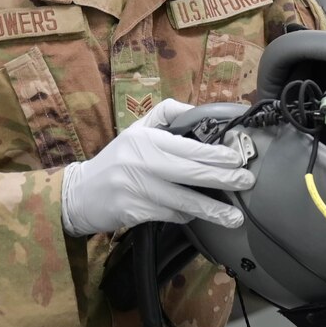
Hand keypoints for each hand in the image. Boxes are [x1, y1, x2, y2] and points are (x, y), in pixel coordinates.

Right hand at [59, 99, 253, 235]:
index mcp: (144, 139)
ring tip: (234, 217)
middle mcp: (140, 162)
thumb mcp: (136, 131)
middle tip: (246, 182)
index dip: (214, 154)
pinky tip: (199, 216)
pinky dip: (186, 216)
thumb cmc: (116, 160)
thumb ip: (165, 115)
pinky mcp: (132, 212)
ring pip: (182, 200)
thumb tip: (196, 109)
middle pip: (189, 172)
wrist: (79, 193)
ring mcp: (135, 189)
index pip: (186, 146)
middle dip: (222, 178)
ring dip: (211, 209)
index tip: (237, 159)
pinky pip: (169, 215)